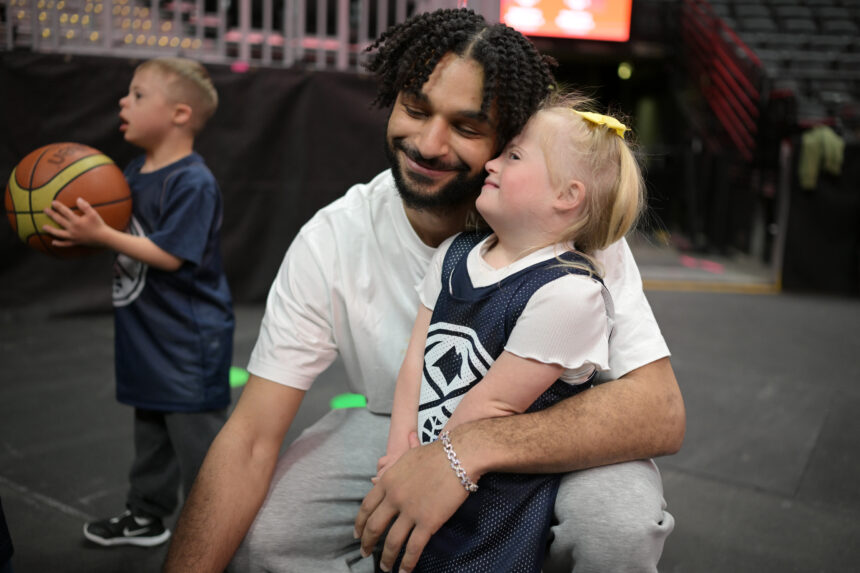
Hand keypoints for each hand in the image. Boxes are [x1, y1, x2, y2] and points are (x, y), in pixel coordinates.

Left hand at [43, 197, 107, 246]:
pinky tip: (53, 242)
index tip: (52, 202)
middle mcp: (72, 229)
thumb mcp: (93, 213)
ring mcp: (73, 237)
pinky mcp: (75, 242)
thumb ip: (85, 206)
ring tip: (43, 227)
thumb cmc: (99, 225)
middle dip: (51, 215)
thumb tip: (77, 199)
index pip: (65, 212)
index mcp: (76, 221)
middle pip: (59, 220)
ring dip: (50, 230)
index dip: (58, 207)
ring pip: (58, 233)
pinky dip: (59, 244)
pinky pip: (65, 244)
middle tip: (45, 210)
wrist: (104, 238)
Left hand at [354, 437, 468, 572]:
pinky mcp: (428, 522)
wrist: (458, 456)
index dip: (359, 523)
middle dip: (368, 543)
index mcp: (387, 481)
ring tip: (385, 568)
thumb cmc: (435, 453)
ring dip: (386, 558)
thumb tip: (381, 480)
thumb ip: (392, 472)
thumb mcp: (405, 458)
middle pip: (374, 526)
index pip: (366, 506)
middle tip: (365, 553)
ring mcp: (410, 511)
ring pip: (392, 542)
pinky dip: (407, 563)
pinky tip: (404, 571)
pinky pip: (414, 547)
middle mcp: (394, 498)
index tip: (357, 534)